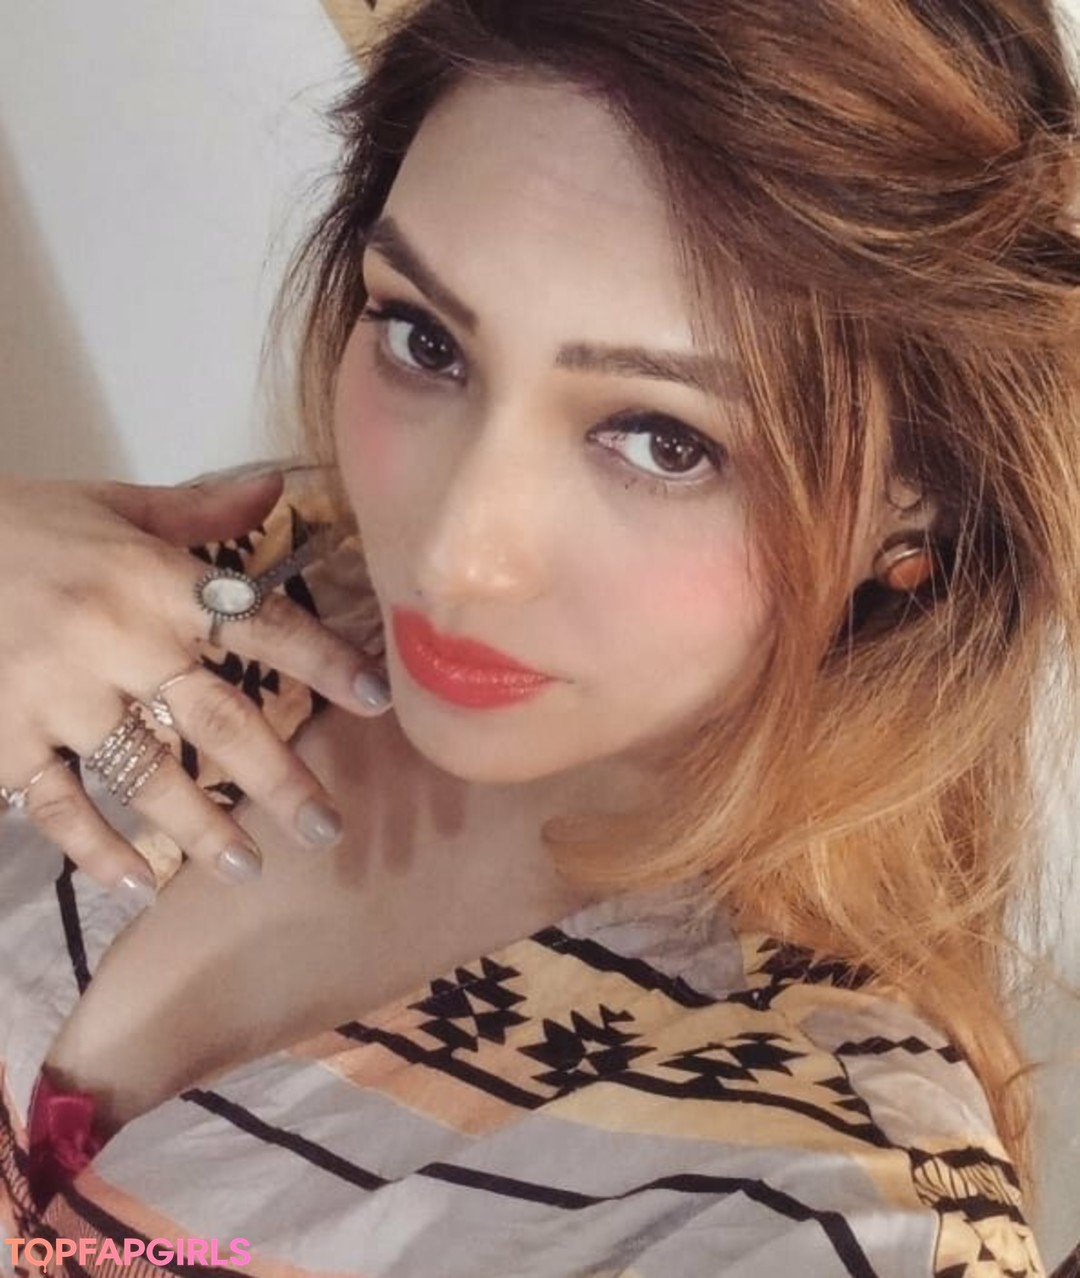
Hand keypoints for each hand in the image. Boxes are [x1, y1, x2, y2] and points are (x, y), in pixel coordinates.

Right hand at [0, 468, 390, 899]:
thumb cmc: (23, 528)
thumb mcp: (111, 505)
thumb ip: (197, 511)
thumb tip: (278, 484)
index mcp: (151, 579)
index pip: (256, 622)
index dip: (320, 660)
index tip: (375, 700)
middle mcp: (115, 638)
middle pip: (214, 716)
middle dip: (277, 775)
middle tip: (325, 827)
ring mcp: (56, 693)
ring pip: (143, 771)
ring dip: (199, 825)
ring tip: (246, 868)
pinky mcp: (3, 736)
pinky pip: (54, 803)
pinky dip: (95, 847)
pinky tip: (137, 882)